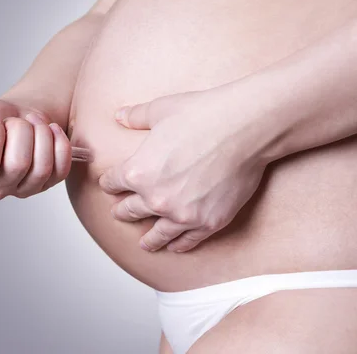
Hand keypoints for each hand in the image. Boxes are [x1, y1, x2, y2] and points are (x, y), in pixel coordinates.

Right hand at [0, 97, 71, 198]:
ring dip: (42, 136)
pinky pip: (61, 169)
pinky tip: (52, 130)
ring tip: (34, 123)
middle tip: (17, 120)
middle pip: (18, 164)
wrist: (20, 117)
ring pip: (42, 167)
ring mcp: (23, 189)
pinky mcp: (47, 184)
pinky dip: (60, 144)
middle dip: (21, 131)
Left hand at [99, 87, 269, 251]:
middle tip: (121, 213)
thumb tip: (118, 115)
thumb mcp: (161, 110)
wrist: (246, 128)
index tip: (111, 184)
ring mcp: (182, 215)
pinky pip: (187, 241)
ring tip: (145, 244)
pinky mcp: (209, 223)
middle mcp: (156, 198)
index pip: (113, 183)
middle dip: (123, 211)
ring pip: (157, 235)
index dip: (110, 182)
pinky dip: (179, 245)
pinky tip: (175, 246)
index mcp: (138, 171)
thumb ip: (136, 116)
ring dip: (148, 239)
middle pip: (130, 210)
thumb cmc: (203, 114)